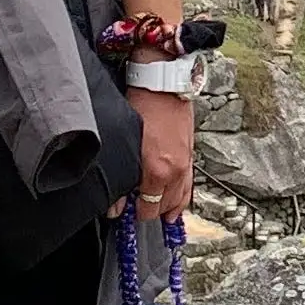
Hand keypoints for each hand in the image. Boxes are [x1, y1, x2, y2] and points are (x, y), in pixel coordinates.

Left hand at [130, 87, 193, 218]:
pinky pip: (190, 185)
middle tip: (138, 212)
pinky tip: (177, 204)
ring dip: (169, 208)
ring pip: (180, 198)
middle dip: (152, 211)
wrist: (164, 86)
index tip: (127, 214)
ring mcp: (186, 164)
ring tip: (161, 217)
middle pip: (165, 205)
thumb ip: (121, 176)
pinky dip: (183, 197)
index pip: (149, 207)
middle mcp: (175, 171)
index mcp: (157, 170)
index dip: (137, 214)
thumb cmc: (142, 107)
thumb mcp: (125, 142)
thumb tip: (114, 202)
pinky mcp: (190, 156)